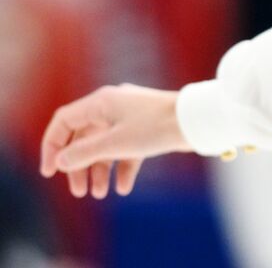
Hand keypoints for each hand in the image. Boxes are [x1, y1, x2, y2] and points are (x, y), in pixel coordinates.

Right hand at [39, 83, 192, 197]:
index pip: (64, 121)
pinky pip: (127, 150)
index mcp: (101, 102)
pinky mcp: (146, 129)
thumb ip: (84, 152)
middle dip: (79, 167)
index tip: (50, 172)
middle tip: (79, 192)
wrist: (196, 121)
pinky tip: (123, 188)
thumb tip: (61, 160)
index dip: (53, 146)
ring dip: (100, 171)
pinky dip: (122, 168)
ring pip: (105, 146)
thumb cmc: (156, 126)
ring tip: (100, 194)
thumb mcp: (115, 143)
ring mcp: (130, 118)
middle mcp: (113, 107)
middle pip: (84, 139)